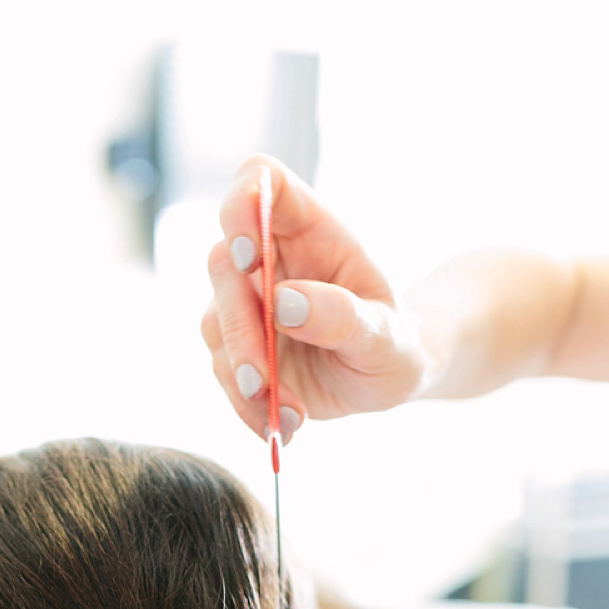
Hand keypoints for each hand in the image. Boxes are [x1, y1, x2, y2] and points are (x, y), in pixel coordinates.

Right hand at [201, 156, 430, 439]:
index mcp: (312, 230)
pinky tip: (283, 426)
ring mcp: (248, 301)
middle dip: (239, 327)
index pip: (261, 181)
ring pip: (214, 324)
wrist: (387, 377)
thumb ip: (342, 317)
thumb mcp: (385, 337)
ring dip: (243, 377)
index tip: (250, 254)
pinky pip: (221, 370)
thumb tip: (283, 303)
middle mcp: (271, 258)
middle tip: (264, 381)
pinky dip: (246, 405)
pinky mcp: (237, 344)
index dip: (243, 205)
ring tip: (290, 414)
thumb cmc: (394, 344)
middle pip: (223, 264)